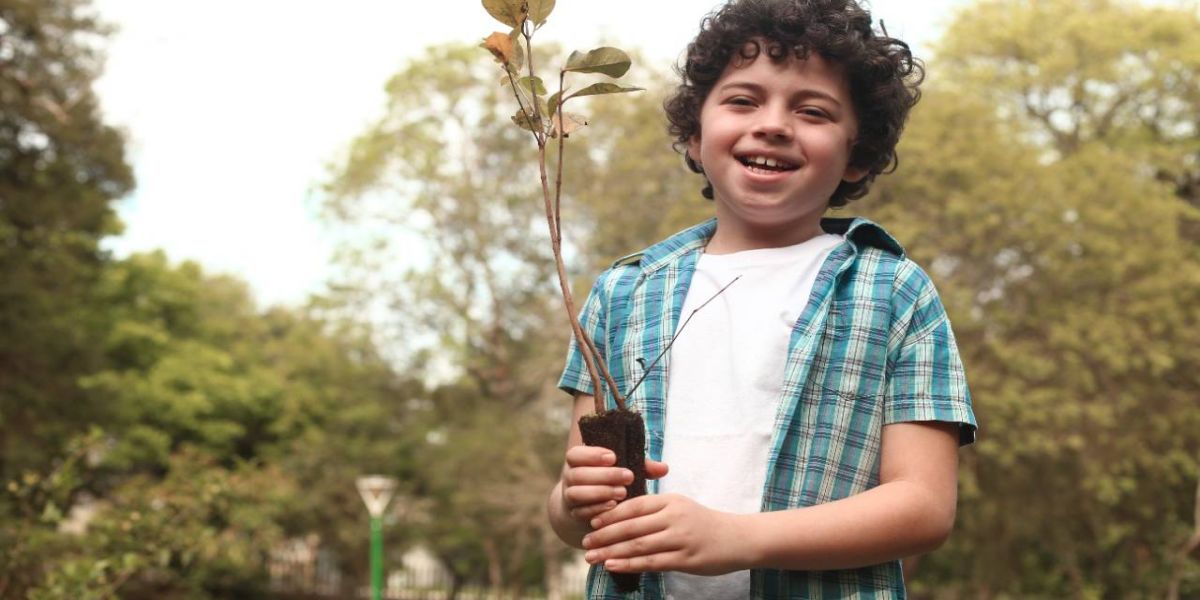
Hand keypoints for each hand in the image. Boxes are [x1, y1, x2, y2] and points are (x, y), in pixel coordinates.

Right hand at [559, 447, 667, 524]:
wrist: (590, 506)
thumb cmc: (613, 482)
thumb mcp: (624, 470)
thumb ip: (642, 467)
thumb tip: (664, 468)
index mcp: (579, 461)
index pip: (575, 454)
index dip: (592, 455)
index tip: (614, 457)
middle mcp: (570, 478)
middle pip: (578, 474)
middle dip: (604, 475)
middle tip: (628, 476)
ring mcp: (570, 497)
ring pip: (576, 493)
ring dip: (600, 493)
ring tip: (622, 493)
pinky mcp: (575, 514)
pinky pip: (581, 512)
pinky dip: (596, 509)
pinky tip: (613, 507)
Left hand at [580, 493, 745, 575]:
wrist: (738, 538)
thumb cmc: (704, 523)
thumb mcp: (681, 506)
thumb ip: (655, 509)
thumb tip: (622, 515)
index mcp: (671, 501)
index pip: (634, 506)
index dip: (610, 514)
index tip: (591, 522)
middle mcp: (674, 517)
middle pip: (632, 526)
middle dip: (604, 535)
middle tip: (584, 542)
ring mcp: (681, 538)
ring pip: (639, 545)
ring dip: (612, 551)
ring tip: (592, 557)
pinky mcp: (686, 559)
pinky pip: (652, 562)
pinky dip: (629, 564)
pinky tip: (613, 566)